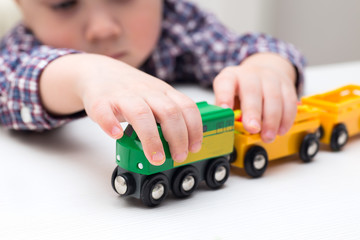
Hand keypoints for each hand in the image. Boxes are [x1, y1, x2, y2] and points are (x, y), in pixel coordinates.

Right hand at [41, 54, 202, 164]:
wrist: (98, 71)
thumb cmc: (130, 89)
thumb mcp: (156, 96)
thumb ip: (170, 114)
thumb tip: (186, 143)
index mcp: (162, 92)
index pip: (187, 107)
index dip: (194, 129)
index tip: (194, 147)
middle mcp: (146, 92)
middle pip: (168, 112)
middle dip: (177, 138)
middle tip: (178, 157)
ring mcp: (123, 96)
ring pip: (141, 114)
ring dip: (151, 139)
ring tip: (156, 158)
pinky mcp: (101, 101)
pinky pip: (105, 112)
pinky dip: (111, 125)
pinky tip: (116, 136)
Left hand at [213, 52, 297, 142]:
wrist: (263, 72)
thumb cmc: (241, 91)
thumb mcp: (229, 98)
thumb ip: (227, 113)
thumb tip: (224, 131)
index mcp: (230, 77)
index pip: (225, 83)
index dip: (224, 97)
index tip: (224, 110)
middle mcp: (249, 74)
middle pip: (252, 91)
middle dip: (253, 112)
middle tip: (252, 129)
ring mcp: (269, 78)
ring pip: (273, 97)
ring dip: (271, 120)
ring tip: (267, 137)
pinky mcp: (286, 84)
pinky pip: (289, 101)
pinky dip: (286, 118)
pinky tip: (281, 131)